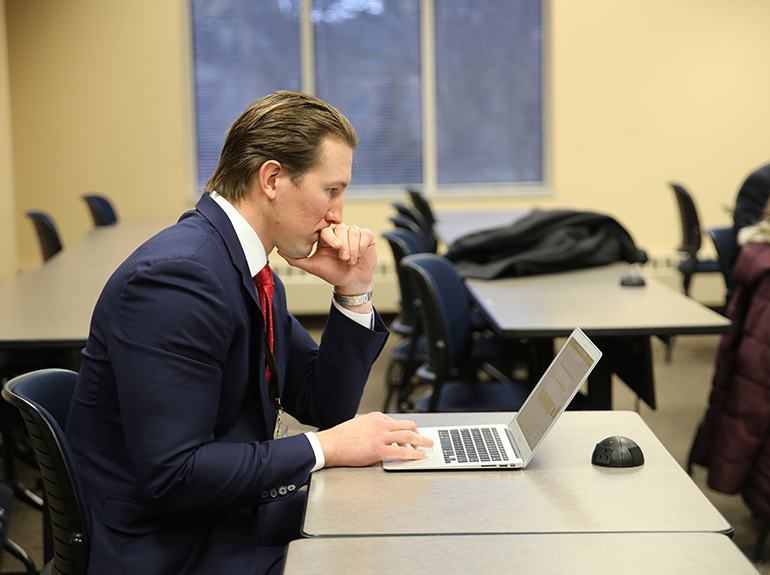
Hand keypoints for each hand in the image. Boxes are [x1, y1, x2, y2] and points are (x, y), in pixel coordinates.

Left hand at [279, 224, 375, 293]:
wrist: (350, 282)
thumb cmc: (332, 273)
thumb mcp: (313, 267)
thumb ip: (296, 259)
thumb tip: (280, 251)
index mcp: (326, 236)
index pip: (327, 230)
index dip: (332, 237)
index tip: (335, 247)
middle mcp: (339, 232)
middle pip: (341, 229)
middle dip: (344, 245)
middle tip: (343, 258)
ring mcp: (353, 233)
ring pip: (353, 232)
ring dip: (353, 248)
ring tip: (350, 261)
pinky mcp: (366, 237)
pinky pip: (365, 234)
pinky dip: (362, 245)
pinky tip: (359, 255)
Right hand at [315, 412, 434, 467]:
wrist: (330, 444)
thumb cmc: (341, 438)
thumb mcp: (359, 425)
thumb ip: (373, 429)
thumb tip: (383, 438)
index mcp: (376, 417)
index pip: (397, 422)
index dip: (407, 431)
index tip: (412, 437)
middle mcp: (380, 424)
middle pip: (407, 426)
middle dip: (419, 433)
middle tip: (426, 440)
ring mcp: (380, 436)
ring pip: (408, 436)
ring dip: (421, 441)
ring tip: (428, 446)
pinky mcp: (378, 450)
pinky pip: (401, 451)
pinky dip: (413, 453)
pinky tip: (419, 455)